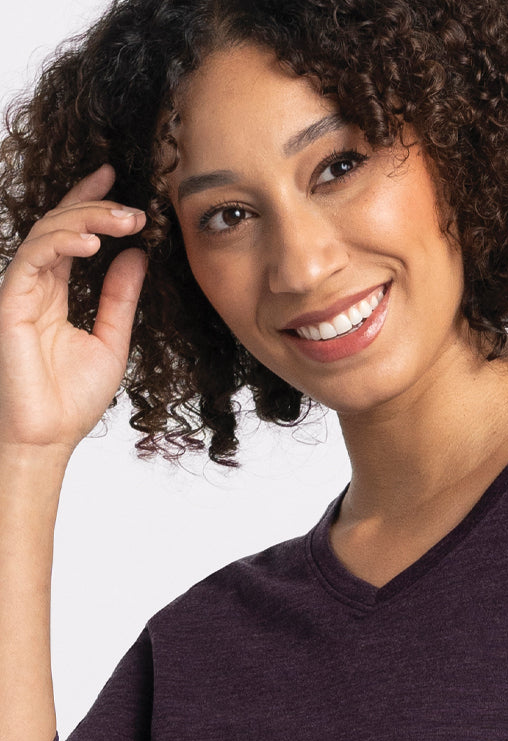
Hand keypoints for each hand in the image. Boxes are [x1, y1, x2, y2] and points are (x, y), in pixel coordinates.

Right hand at [0, 164, 147, 454]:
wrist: (48, 437)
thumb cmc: (72, 400)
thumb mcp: (110, 339)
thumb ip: (119, 297)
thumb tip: (136, 256)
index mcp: (54, 293)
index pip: (70, 236)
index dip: (89, 202)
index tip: (116, 177)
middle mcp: (34, 287)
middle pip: (60, 226)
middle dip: (97, 208)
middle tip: (136, 209)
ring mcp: (20, 292)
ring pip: (46, 234)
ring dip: (86, 220)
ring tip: (123, 221)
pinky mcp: (10, 302)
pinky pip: (33, 258)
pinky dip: (62, 243)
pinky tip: (93, 244)